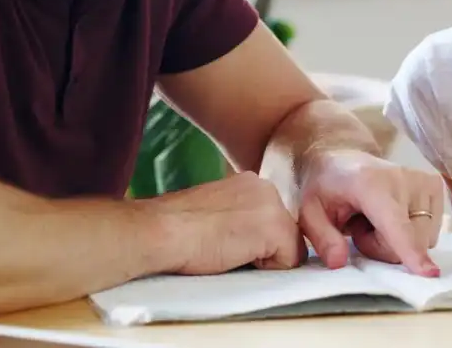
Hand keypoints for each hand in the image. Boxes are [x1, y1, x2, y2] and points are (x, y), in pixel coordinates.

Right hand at [152, 171, 304, 273]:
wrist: (162, 231)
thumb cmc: (177, 228)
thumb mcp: (216, 211)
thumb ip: (238, 217)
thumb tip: (248, 239)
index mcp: (249, 182)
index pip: (271, 219)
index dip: (252, 240)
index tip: (225, 240)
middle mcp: (266, 187)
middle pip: (284, 232)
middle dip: (263, 247)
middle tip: (225, 246)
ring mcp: (273, 206)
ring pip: (288, 247)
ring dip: (264, 258)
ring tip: (228, 251)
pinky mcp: (275, 228)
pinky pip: (289, 262)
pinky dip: (266, 269)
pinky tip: (235, 256)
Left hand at [297, 150, 443, 276]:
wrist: (342, 157)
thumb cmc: (326, 187)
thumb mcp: (309, 212)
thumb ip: (322, 238)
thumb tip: (339, 262)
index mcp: (370, 184)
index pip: (394, 225)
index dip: (410, 251)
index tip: (430, 273)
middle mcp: (404, 178)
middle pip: (408, 242)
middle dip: (382, 248)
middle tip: (359, 228)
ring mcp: (424, 180)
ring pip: (422, 241)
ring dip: (396, 241)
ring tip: (374, 220)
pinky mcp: (436, 186)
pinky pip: (430, 233)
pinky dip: (410, 232)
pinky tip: (392, 215)